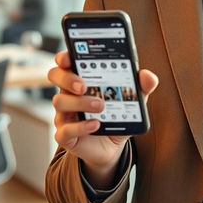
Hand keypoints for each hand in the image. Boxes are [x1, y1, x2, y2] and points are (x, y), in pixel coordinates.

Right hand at [49, 51, 157, 178]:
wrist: (114, 145)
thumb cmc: (117, 114)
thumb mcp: (133, 99)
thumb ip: (141, 86)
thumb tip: (147, 76)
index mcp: (82, 78)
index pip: (66, 62)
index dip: (64, 57)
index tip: (68, 57)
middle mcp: (69, 93)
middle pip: (56, 76)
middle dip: (68, 78)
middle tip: (84, 85)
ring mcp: (65, 114)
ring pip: (60, 101)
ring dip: (80, 102)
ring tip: (100, 106)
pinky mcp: (66, 135)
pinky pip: (64, 130)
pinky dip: (80, 127)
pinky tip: (96, 124)